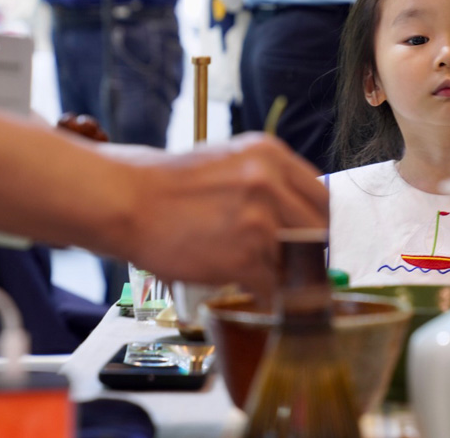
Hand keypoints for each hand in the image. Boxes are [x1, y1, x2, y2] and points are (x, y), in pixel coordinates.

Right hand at [110, 134, 327, 300]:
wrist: (127, 200)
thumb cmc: (171, 185)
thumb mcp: (231, 162)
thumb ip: (269, 182)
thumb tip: (299, 214)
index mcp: (272, 155)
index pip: (322, 197)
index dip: (318, 223)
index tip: (312, 238)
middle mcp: (271, 182)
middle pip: (318, 229)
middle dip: (309, 251)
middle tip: (294, 263)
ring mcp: (260, 220)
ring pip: (297, 260)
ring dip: (285, 274)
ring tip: (263, 274)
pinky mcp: (244, 256)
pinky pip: (273, 285)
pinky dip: (265, 294)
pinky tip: (250, 288)